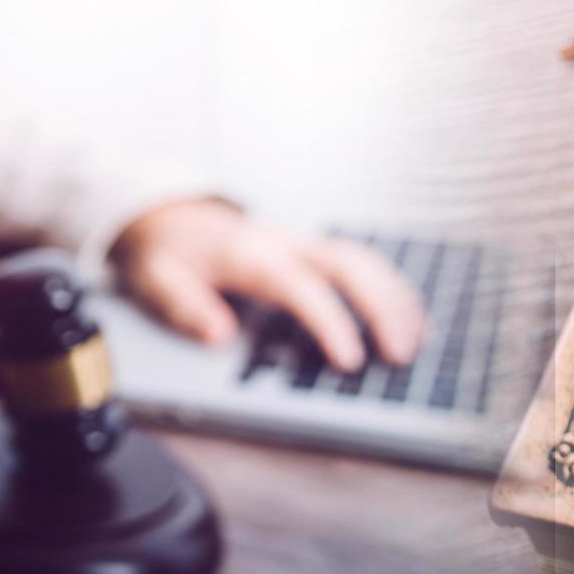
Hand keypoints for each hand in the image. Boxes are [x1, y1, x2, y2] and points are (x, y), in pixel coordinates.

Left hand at [112, 199, 424, 370]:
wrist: (172, 215)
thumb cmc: (168, 253)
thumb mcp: (156, 279)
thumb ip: (184, 306)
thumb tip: (219, 334)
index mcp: (251, 255)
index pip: (301, 286)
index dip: (329, 321)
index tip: (350, 359)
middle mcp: (286, 244)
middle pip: (349, 264)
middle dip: (382, 307)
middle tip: (400, 354)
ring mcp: (304, 244)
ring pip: (364, 260)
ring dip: (395, 298)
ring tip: (416, 341)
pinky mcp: (313, 251)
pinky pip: (363, 262)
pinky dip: (391, 288)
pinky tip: (410, 318)